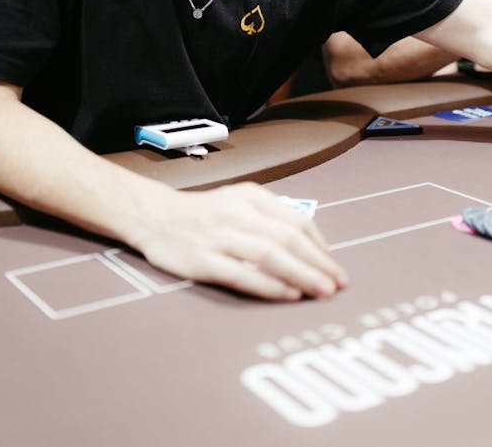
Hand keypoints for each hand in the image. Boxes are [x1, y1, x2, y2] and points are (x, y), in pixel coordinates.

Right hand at [130, 182, 347, 301]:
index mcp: (250, 196)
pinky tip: (286, 295)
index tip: (334, 266)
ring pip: (268, 254)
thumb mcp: (238, 200)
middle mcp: (236, 213)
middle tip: (338, 283)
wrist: (154, 216)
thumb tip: (311, 248)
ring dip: (301, 274)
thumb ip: (270, 217)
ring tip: (321, 291)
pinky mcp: (202, 260)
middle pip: (287, 238)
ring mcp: (218, 236)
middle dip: (318, 263)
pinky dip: (267, 285)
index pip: (296, 219)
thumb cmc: (203, 213)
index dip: (320, 246)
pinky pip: (241, 274)